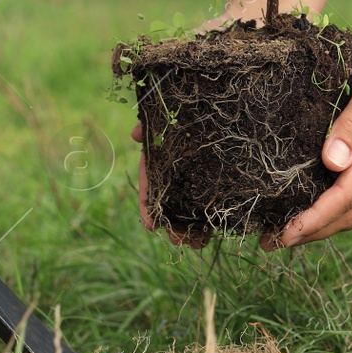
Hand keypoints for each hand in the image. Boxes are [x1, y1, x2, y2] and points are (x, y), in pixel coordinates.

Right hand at [127, 12, 238, 247]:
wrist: (261, 21)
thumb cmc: (216, 38)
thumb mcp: (186, 59)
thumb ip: (160, 90)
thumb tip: (136, 134)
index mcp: (177, 122)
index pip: (156, 166)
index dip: (151, 196)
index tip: (151, 223)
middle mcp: (200, 137)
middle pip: (183, 184)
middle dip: (179, 217)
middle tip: (184, 242)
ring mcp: (228, 140)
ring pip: (212, 185)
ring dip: (207, 216)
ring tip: (209, 241)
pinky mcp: (259, 139)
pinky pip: (250, 172)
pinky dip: (243, 197)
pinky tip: (251, 219)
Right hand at [130, 121, 210, 247]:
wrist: (216, 109)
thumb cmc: (186, 115)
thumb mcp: (169, 120)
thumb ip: (151, 127)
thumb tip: (135, 133)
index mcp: (160, 167)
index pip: (149, 192)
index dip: (148, 210)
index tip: (151, 226)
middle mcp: (175, 180)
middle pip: (169, 209)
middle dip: (172, 227)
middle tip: (178, 239)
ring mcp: (194, 187)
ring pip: (188, 215)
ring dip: (191, 232)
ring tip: (197, 243)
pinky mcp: (215, 190)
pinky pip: (208, 212)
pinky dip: (208, 226)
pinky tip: (210, 237)